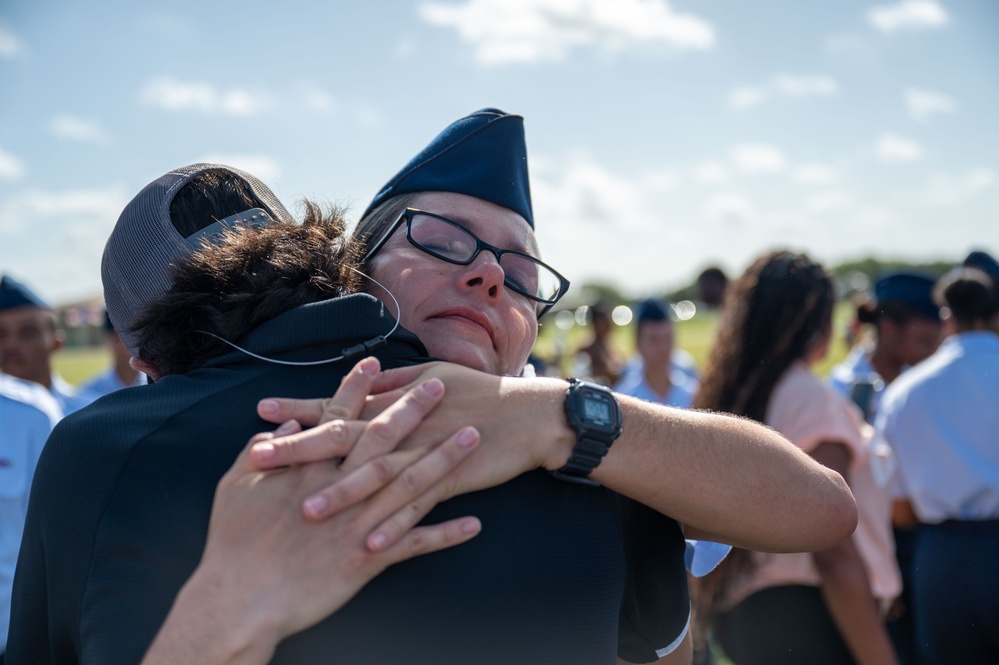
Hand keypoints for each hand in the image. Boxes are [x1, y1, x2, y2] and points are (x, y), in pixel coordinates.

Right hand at [142, 419, 481, 664]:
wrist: (240, 599)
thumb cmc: (232, 543)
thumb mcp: (236, 487)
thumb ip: (263, 452)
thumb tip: (286, 425)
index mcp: (307, 470)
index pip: (338, 418)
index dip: (357, 388)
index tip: (375, 362)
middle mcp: (340, 490)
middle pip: (384, 441)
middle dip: (414, 410)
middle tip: (440, 386)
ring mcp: (358, 524)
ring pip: (410, 485)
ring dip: (444, 460)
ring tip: (472, 437)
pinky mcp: (367, 559)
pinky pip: (415, 544)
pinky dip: (445, 534)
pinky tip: (475, 523)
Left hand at [254, 361, 572, 516]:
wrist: (528, 415)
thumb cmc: (481, 392)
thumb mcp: (434, 374)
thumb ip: (396, 379)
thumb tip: (365, 374)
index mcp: (397, 399)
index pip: (339, 403)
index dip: (300, 408)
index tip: (262, 411)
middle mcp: (404, 426)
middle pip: (344, 439)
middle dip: (300, 451)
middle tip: (260, 459)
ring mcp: (424, 455)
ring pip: (375, 477)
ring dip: (340, 494)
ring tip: (306, 512)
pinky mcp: (449, 481)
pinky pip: (416, 509)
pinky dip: (395, 527)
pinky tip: (371, 544)